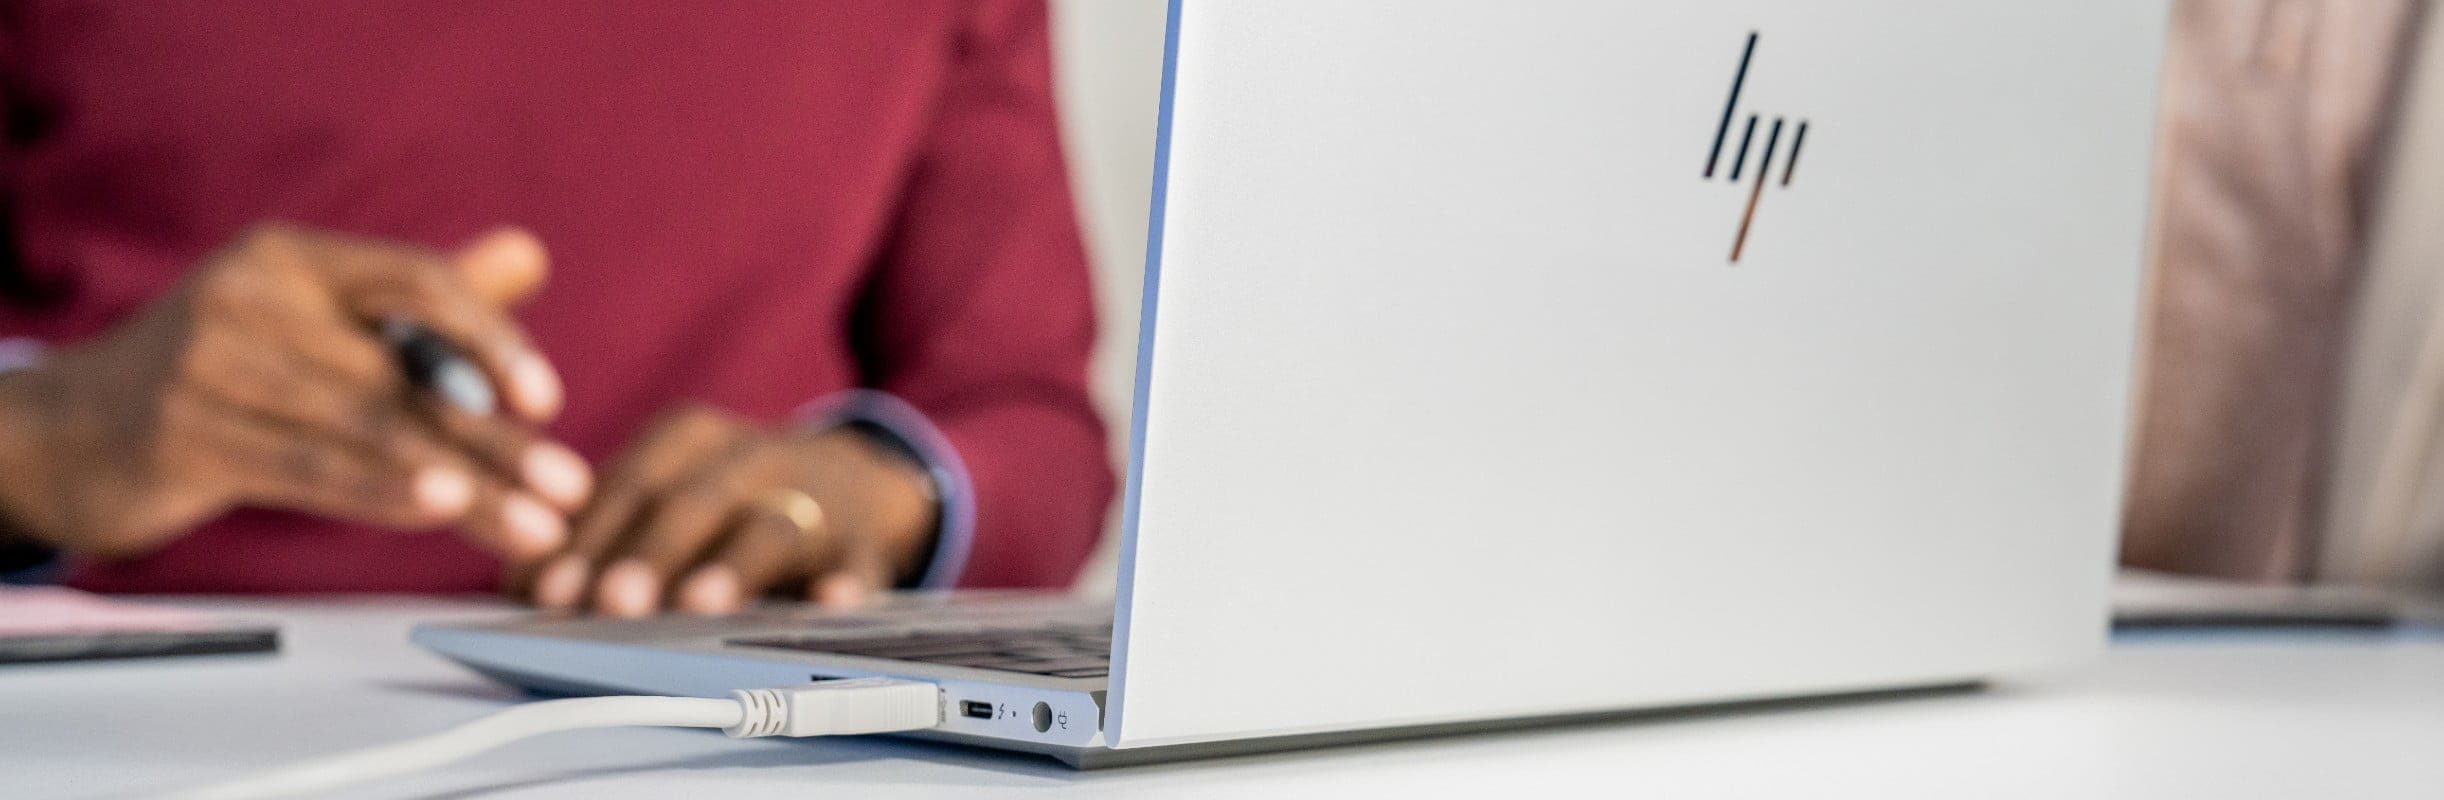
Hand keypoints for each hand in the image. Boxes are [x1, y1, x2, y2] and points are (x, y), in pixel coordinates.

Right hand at [0, 223, 590, 559]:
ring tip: (532, 525)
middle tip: (569, 491)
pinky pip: (305, 467)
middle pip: (402, 374)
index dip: (490, 338)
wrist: (74, 429)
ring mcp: (209, 364)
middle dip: (497, 441)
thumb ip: (423, 294)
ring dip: (461, 485)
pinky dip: (380, 493)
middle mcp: (250, 296)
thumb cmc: (225, 370)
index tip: (548, 399)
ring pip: (365, 429)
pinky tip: (437, 512)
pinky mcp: (183, 435)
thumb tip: (528, 253)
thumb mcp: (319, 318)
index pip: (417, 281)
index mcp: (295, 256)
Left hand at [529, 404, 937, 616]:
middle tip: (611, 603)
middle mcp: (752, 458)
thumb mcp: (666, 493)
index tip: (551, 590)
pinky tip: (831, 602)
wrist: (852, 482)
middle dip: (650, 554)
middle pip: (694, 504)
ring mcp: (814, 500)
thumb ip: (596, 534)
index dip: (588, 538)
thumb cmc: (728, 499)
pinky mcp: (862, 543)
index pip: (631, 483)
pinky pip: (858, 564)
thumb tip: (519, 586)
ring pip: (771, 530)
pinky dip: (847, 583)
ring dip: (734, 567)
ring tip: (699, 606)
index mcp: (691, 438)